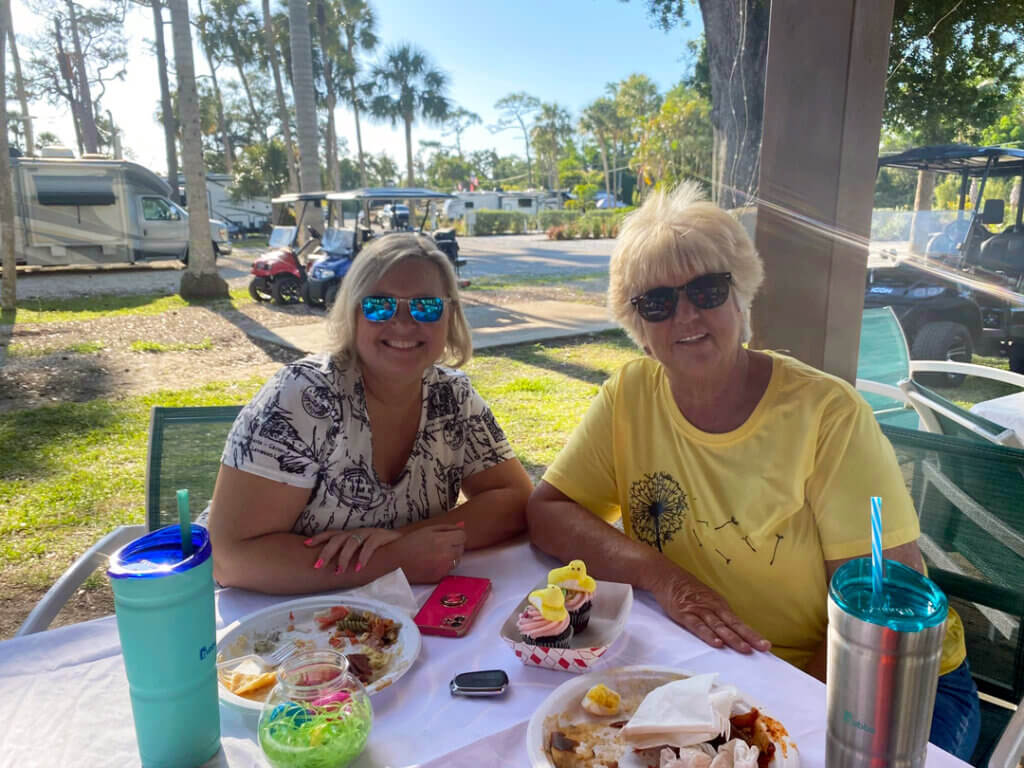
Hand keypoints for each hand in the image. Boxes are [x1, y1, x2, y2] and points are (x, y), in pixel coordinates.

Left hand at [304, 527, 401, 574]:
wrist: (403, 542)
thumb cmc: (379, 550)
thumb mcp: (361, 550)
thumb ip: (349, 555)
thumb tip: (331, 569)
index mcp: (351, 534)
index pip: (331, 534)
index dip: (319, 538)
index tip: (306, 544)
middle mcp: (357, 532)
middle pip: (338, 538)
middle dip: (327, 552)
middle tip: (318, 566)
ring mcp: (369, 533)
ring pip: (352, 542)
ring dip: (344, 557)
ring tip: (340, 571)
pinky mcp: (381, 536)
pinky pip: (370, 545)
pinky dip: (363, 557)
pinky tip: (359, 567)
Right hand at [387, 523, 465, 582]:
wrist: (395, 562)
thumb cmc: (410, 542)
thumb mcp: (428, 530)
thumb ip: (447, 528)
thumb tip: (462, 526)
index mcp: (442, 540)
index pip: (463, 536)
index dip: (457, 535)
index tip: (450, 536)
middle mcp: (445, 555)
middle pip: (461, 548)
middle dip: (454, 545)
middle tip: (441, 544)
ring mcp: (443, 568)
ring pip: (457, 560)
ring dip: (451, 556)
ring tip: (436, 554)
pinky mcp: (439, 577)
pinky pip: (449, 569)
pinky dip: (444, 566)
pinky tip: (432, 563)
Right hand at [653, 568, 770, 653]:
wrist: (667, 576)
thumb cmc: (688, 590)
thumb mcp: (707, 598)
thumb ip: (717, 614)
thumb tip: (732, 631)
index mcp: (719, 605)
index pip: (739, 623)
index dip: (752, 634)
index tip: (766, 645)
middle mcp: (713, 608)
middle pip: (733, 625)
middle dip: (749, 637)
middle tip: (763, 647)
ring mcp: (699, 611)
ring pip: (718, 626)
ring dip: (732, 638)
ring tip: (744, 649)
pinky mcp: (685, 614)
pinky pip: (698, 626)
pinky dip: (707, 635)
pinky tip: (716, 643)